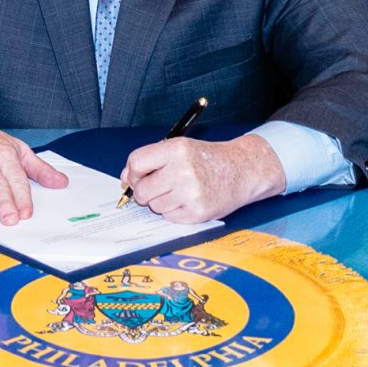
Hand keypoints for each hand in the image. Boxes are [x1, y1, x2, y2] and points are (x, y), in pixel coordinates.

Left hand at [120, 133, 284, 223]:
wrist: (241, 170)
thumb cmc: (207, 159)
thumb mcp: (181, 148)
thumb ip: (151, 160)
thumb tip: (125, 178)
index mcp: (176, 150)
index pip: (136, 163)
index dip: (133, 172)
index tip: (139, 175)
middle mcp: (183, 171)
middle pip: (142, 190)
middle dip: (145, 191)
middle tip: (158, 186)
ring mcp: (190, 194)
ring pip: (155, 206)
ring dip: (161, 201)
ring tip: (180, 191)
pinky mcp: (197, 213)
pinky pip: (169, 217)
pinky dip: (174, 212)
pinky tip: (188, 201)